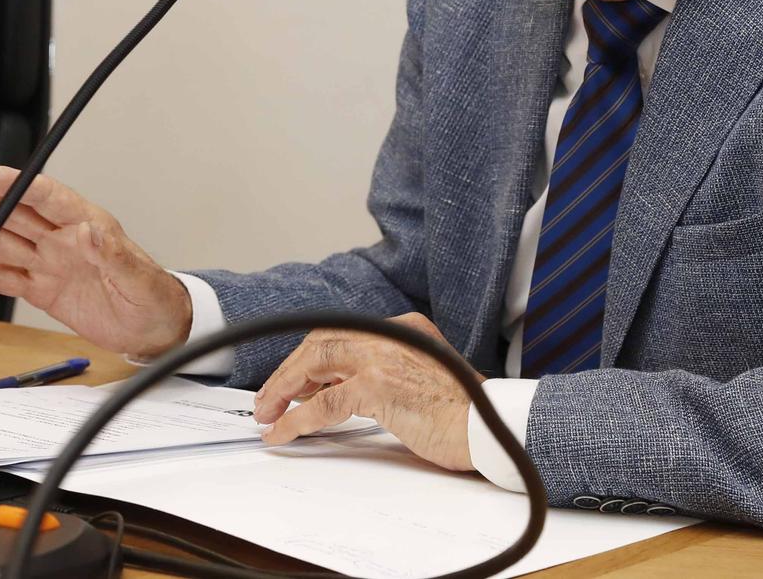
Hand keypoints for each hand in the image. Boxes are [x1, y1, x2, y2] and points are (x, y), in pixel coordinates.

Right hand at [0, 166, 191, 357]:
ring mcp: (49, 262)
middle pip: (12, 215)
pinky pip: (4, 277)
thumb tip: (93, 232)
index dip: (10, 183)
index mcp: (86, 225)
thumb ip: (115, 256)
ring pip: (2, 242)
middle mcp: (62, 238)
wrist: (154, 330)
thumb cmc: (153, 298)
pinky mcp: (42, 289)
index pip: (42, 195)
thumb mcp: (139, 278)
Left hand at [254, 312, 477, 471]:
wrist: (495, 429)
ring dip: (282, 391)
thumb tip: (329, 390)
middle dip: (287, 372)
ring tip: (268, 415)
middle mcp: (391, 334)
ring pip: (313, 365)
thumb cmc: (465, 414)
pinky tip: (283, 433)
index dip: (307, 359)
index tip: (289, 381)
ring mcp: (383, 357)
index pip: (339, 334)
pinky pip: (322, 403)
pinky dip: (295, 419)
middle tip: (268, 400)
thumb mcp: (422, 377)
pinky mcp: (378, 387)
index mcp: (404, 328)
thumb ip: (383, 372)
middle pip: (319, 343)